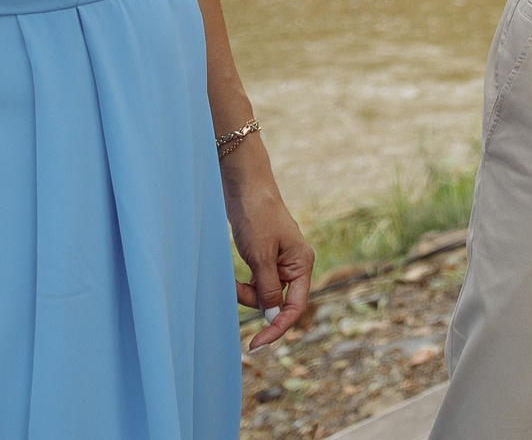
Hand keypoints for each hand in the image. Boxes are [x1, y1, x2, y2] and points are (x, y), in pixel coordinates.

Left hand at [222, 141, 312, 350]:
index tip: (255, 344)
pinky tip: (232, 278)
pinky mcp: (265, 257)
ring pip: (264, 293)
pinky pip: (256, 282)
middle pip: (278, 301)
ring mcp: (280, 261)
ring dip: (245, 294)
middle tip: (233, 294)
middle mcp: (295, 264)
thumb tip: (275, 319)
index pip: (294, 307)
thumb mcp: (261, 257)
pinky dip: (243, 285)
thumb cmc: (257, 217)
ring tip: (229, 280)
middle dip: (254, 304)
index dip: (277, 329)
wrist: (244, 186)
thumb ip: (269, 290)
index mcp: (302, 263)